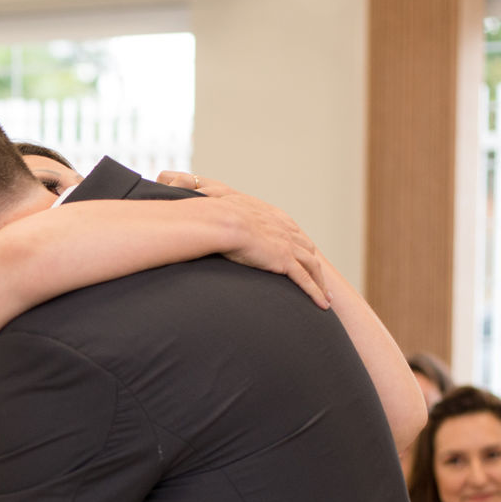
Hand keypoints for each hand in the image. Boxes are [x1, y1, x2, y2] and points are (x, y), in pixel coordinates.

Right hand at [156, 171, 330, 308]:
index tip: (301, 255)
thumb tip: (175, 196)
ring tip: (324, 298)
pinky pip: (305, 280)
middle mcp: (282, 230)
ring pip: (312, 266)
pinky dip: (315, 292)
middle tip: (321, 278)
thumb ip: (203, 211)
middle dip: (314, 264)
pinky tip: (321, 305)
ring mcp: (285, 245)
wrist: (216, 221)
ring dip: (320, 282)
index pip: (289, 232)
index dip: (297, 245)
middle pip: (306, 248)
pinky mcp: (284, 261)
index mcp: (268, 217)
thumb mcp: (210, 208)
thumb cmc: (209, 215)